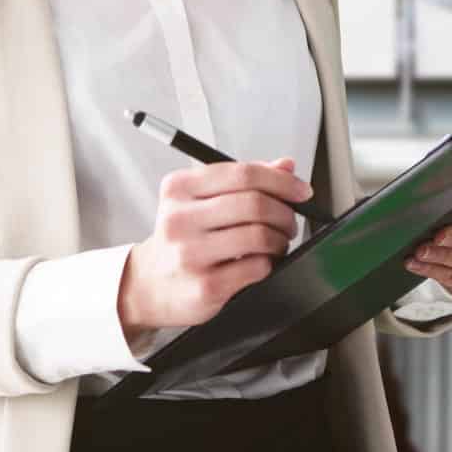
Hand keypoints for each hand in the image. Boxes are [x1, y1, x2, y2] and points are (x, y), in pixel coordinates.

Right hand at [117, 156, 309, 343]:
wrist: (149, 285)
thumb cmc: (181, 240)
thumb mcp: (200, 201)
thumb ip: (242, 182)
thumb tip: (286, 166)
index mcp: (179, 188)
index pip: (242, 173)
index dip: (281, 181)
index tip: (302, 191)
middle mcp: (179, 218)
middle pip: (254, 203)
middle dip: (284, 213)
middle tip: (288, 221)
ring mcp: (190, 254)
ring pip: (259, 235)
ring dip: (279, 239)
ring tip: (275, 243)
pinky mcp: (205, 285)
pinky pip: (257, 267)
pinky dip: (268, 263)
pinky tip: (260, 262)